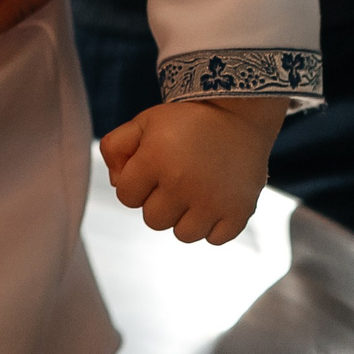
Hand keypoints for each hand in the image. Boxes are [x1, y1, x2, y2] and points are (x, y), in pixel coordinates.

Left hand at [97, 96, 286, 243]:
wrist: (238, 114)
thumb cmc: (186, 122)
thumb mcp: (144, 122)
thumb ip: (114, 147)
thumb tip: (116, 183)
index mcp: (155, 158)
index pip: (126, 197)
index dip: (135, 184)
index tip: (152, 168)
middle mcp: (182, 182)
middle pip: (153, 220)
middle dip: (159, 202)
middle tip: (176, 178)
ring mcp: (213, 200)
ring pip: (183, 234)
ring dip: (185, 218)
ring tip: (195, 192)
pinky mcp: (239, 211)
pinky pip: (214, 238)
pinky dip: (214, 225)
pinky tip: (215, 201)